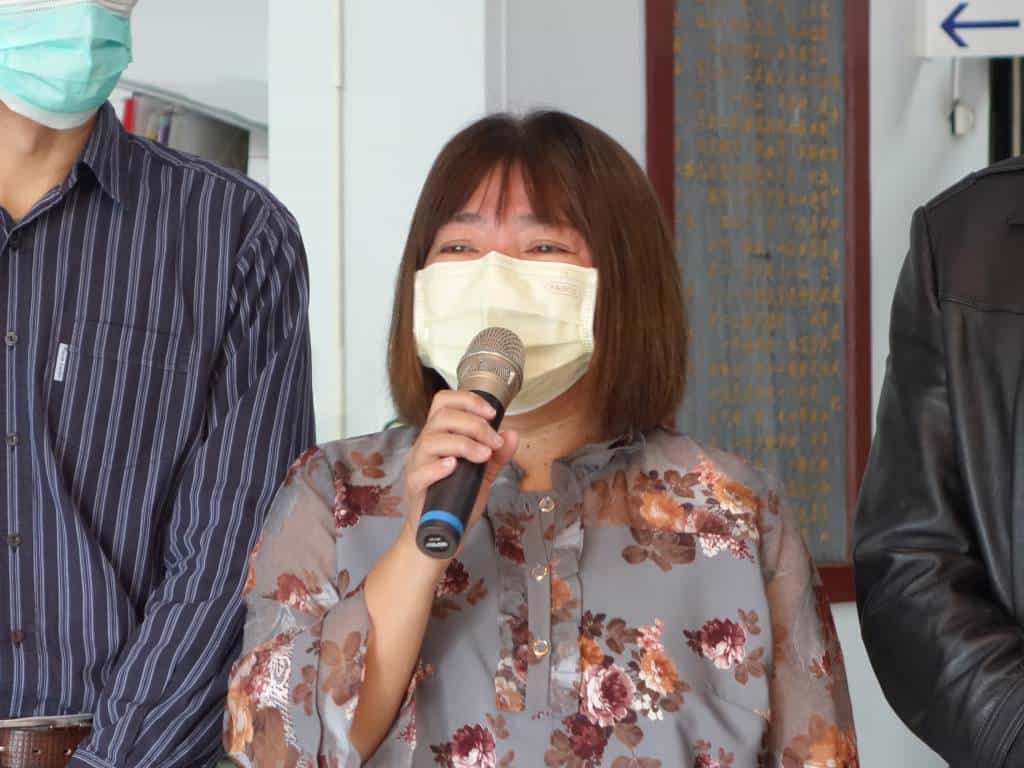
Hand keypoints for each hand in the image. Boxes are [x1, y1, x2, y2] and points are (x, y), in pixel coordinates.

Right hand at [400, 390, 518, 556]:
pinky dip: (438, 467)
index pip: (444, 402)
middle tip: (493, 441)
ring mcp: (417, 466)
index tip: (491, 413)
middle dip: (473, 424)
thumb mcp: (482, 474)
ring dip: (463, 444)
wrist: (440, 533)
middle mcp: (426, 446)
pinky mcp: (414, 487)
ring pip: (432, 441)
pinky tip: (454, 467)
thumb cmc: (456, 500)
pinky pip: (421, 472)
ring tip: (483, 456)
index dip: (468, 400)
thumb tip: (512, 435)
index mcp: (440, 436)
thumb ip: (497, 455)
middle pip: (442, 417)